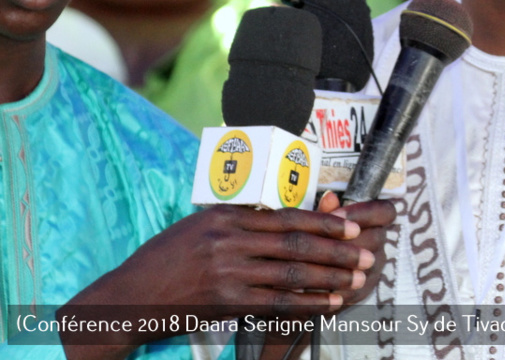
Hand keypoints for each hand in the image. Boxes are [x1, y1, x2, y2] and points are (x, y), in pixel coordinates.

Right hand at [59, 203, 390, 358]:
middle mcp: (230, 242)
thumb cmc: (167, 256)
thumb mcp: (201, 223)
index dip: (324, 221)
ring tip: (356, 278)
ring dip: (330, 277)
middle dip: (337, 250)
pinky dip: (307, 303)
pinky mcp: (227, 303)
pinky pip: (277, 303)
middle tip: (365, 254)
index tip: (351, 225)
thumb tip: (284, 210)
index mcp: (227, 216)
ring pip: (292, 274)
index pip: (287, 216)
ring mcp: (229, 273)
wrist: (130, 297)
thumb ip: (240, 216)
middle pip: (296, 244)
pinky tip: (328, 303)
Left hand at [318, 190, 396, 305]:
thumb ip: (326, 212)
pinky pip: (356, 291)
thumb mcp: (321, 222)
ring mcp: (375, 268)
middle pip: (376, 238)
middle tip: (320, 241)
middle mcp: (380, 243)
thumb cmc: (321, 237)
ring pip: (367, 266)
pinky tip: (315, 286)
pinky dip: (336, 288)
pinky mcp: (365, 290)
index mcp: (375, 221)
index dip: (363, 213)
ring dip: (342, 265)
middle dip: (347, 240)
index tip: (337, 215)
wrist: (316, 270)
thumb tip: (329, 196)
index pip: (386, 211)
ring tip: (316, 263)